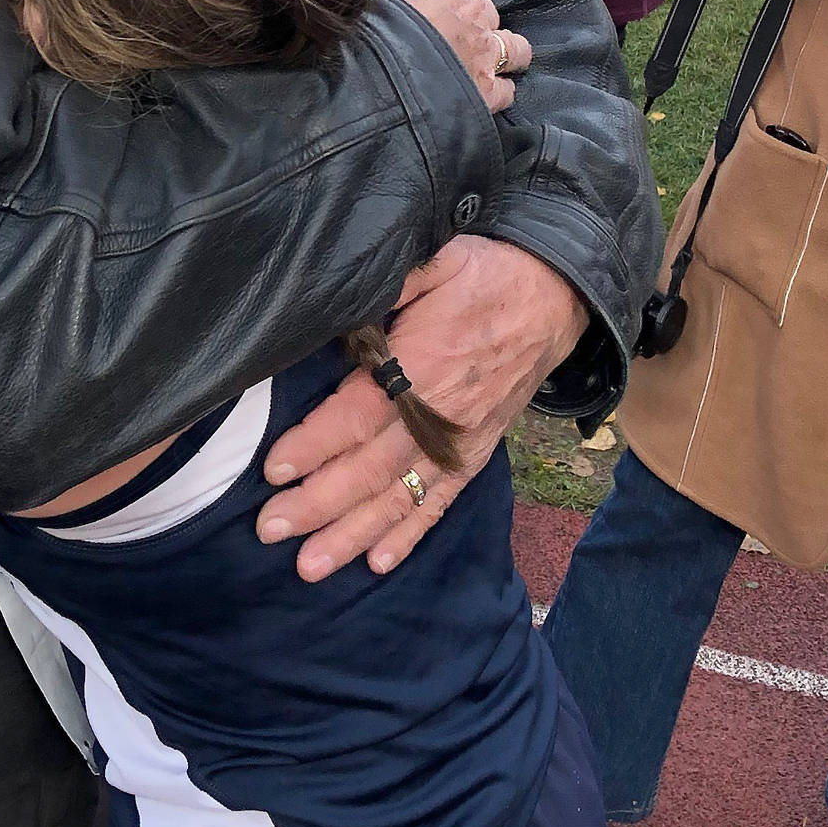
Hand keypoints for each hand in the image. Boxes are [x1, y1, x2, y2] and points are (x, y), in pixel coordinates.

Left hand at [258, 240, 589, 578]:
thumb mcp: (435, 260)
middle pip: (371, 468)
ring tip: (311, 566)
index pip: (358, 414)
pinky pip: (441, 502)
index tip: (275, 470)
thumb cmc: (486, 274)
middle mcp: (440, 414)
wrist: (556, 296)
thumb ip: (387, 284)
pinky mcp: (476, 453)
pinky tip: (378, 562)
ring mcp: (460, 441)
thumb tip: (336, 295)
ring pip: (400, 497)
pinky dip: (410, 534)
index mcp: (424, 364)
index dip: (316, 444)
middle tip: (271, 529)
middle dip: (319, 503)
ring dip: (353, 534)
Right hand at [379, 0, 526, 110]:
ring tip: (486, 59)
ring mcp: (483, 48)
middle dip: (469, 19)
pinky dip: (499, 91)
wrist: (384, 56)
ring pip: (513, 47)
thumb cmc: (374, 4)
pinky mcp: (485, 89)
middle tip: (445, 32)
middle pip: (481, 9)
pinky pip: (505, 90)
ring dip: (504, 51)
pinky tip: (488, 92)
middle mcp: (473, 5)